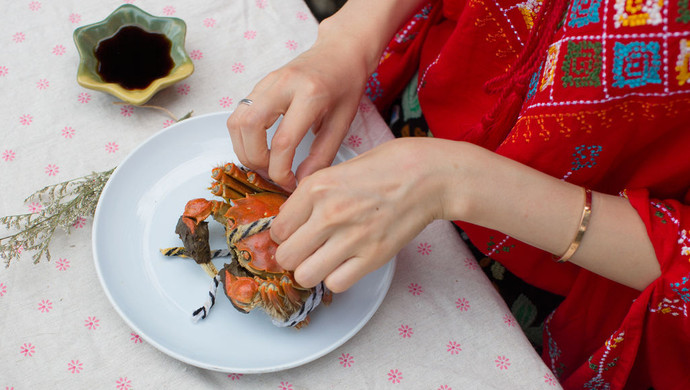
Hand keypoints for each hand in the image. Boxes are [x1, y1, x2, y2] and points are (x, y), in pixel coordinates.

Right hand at [226, 28, 369, 190]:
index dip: (280, 171)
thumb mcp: (342, 123)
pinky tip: (260, 147)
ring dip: (244, 149)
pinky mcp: (259, 83)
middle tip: (272, 173)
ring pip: (236, 121)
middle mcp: (283, 84)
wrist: (340, 52)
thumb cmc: (346, 86)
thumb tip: (302, 182)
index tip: (289, 184)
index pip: (283, 142)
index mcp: (310, 95)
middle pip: (249, 128)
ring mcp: (267, 81)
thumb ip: (322, 155)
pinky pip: (238, 114)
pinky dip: (243, 137)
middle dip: (255, 160)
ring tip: (265, 163)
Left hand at [270, 138, 446, 291]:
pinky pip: (336, 284)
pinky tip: (345, 264)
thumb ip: (312, 194)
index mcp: (316, 187)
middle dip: (292, 256)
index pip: (277, 229)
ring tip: (323, 259)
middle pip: (285, 257)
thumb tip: (291, 219)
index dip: (284, 234)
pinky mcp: (373, 256)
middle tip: (306, 249)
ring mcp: (351, 238)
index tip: (295, 233)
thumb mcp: (339, 168)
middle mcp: (329, 213)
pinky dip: (336, 278)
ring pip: (305, 276)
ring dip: (311, 271)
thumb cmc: (388, 166)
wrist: (429, 176)